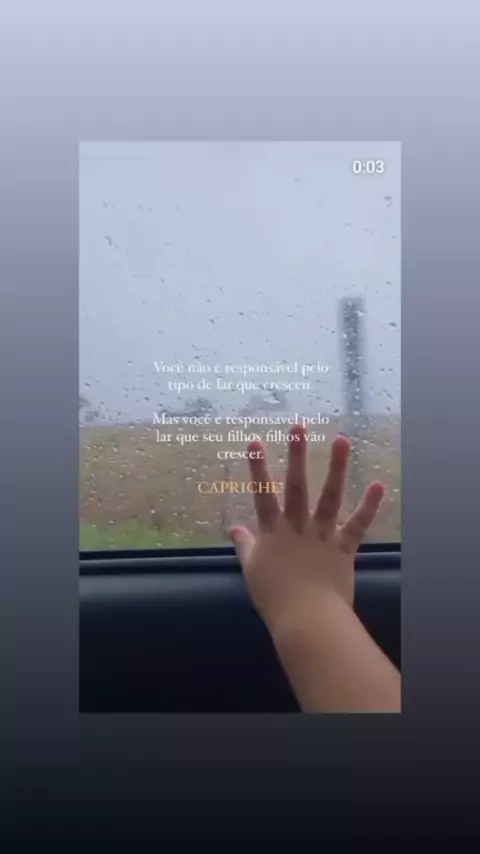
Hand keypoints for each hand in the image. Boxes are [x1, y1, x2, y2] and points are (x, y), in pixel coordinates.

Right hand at [229, 425, 384, 634]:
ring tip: (343, 439)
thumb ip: (245, 546)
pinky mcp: (344, 549)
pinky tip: (379, 485)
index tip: (256, 441)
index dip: (258, 469)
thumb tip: (234, 529)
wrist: (306, 620)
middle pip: (297, 487)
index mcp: (273, 534)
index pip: (263, 496)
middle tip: (299, 426)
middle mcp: (298, 528)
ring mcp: (323, 536)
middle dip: (297, 455)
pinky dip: (369, 506)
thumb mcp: (252, 570)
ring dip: (337, 467)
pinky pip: (357, 526)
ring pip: (330, 497)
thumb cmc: (274, 597)